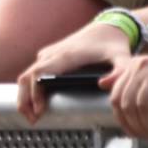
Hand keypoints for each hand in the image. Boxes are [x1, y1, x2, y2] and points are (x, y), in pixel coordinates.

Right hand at [15, 22, 134, 123]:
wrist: (107, 27)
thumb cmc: (113, 45)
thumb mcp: (122, 58)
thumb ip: (119, 73)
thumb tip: (103, 85)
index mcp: (67, 55)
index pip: (40, 74)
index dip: (34, 93)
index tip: (40, 111)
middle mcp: (53, 53)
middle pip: (27, 76)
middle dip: (25, 100)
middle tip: (33, 120)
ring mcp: (48, 54)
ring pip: (26, 75)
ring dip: (25, 95)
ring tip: (33, 115)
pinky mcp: (48, 56)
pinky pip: (32, 72)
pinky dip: (29, 88)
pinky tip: (36, 103)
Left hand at [104, 50, 147, 137]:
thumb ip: (126, 79)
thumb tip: (102, 84)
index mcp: (133, 66)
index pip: (116, 97)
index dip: (121, 119)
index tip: (131, 133)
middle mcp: (142, 64)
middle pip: (128, 102)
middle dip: (135, 124)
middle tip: (145, 136)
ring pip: (142, 103)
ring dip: (147, 124)